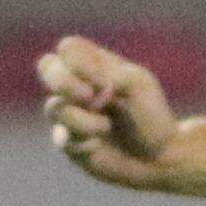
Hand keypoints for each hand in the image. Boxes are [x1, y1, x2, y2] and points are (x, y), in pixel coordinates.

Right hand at [36, 33, 179, 188]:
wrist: (159, 157)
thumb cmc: (151, 115)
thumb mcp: (137, 84)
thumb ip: (108, 72)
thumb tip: (81, 83)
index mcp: (94, 66)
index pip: (68, 48)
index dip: (80, 62)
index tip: (106, 79)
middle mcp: (76, 87)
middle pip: (46, 66)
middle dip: (64, 82)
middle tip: (90, 96)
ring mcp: (70, 114)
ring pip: (54, 108)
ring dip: (83, 119)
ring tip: (106, 126)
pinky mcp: (68, 142)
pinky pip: (61, 138)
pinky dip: (83, 142)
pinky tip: (97, 145)